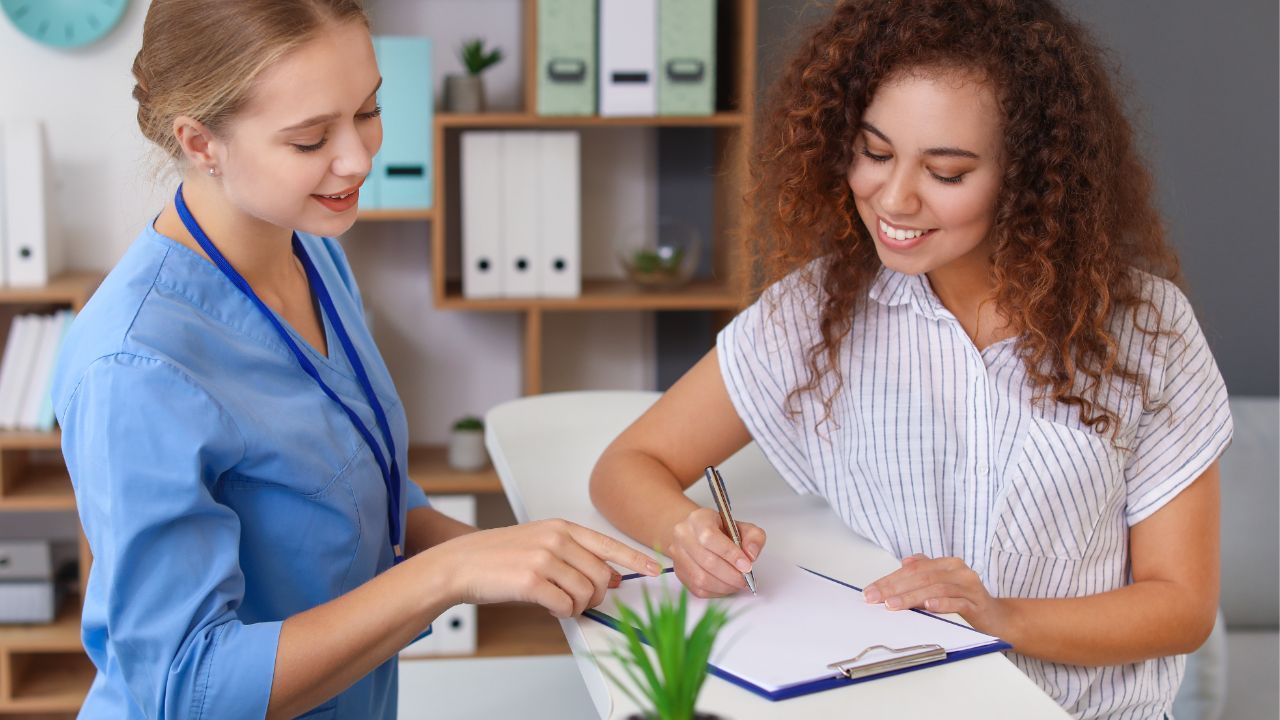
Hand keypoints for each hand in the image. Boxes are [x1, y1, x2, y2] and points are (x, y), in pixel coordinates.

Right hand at [434, 519, 660, 617]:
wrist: (461, 563)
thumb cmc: (500, 556)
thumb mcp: (542, 544)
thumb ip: (575, 555)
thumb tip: (610, 577)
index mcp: (562, 527)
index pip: (609, 544)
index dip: (635, 559)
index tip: (655, 569)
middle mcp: (557, 539)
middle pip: (601, 576)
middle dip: (596, 596)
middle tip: (579, 600)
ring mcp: (544, 559)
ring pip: (586, 594)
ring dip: (576, 606)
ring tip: (558, 602)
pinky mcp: (532, 581)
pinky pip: (565, 606)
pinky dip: (561, 612)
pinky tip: (548, 606)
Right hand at [667, 507, 765, 597]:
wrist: (700, 534)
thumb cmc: (721, 530)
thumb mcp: (742, 526)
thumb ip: (753, 537)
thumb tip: (750, 555)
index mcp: (698, 519)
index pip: (710, 538)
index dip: (730, 554)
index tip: (747, 565)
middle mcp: (683, 535)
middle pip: (707, 561)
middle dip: (731, 575)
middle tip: (745, 579)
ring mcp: (678, 555)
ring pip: (701, 578)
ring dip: (724, 586)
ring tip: (737, 583)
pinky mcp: (679, 572)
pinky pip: (698, 589)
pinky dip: (716, 591)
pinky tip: (726, 586)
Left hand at [863, 554, 1010, 635]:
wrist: (997, 617)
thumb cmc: (966, 600)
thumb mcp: (943, 583)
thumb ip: (926, 571)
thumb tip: (905, 562)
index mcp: (947, 564)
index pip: (913, 569)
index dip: (890, 580)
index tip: (871, 591)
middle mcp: (958, 570)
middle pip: (921, 577)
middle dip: (894, 588)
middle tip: (876, 598)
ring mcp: (969, 585)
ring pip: (935, 588)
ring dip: (911, 597)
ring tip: (893, 604)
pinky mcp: (977, 603)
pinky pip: (957, 602)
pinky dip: (941, 604)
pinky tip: (928, 607)